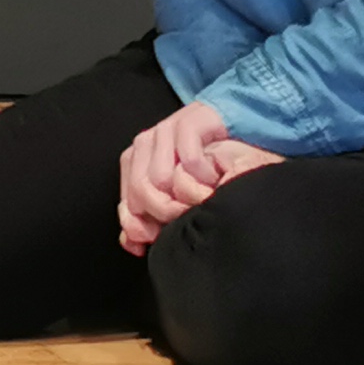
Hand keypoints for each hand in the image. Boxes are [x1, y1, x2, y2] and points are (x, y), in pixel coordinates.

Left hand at [116, 99, 281, 252]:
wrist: (236, 128)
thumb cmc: (207, 166)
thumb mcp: (176, 194)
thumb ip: (152, 218)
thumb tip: (133, 244)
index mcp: (136, 160)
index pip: (127, 201)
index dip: (140, 224)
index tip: (158, 239)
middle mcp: (146, 143)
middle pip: (141, 190)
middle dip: (164, 212)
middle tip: (188, 220)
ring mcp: (167, 130)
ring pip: (160, 177)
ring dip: (184, 197)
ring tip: (203, 203)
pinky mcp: (191, 120)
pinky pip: (187, 158)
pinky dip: (200, 174)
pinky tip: (213, 180)